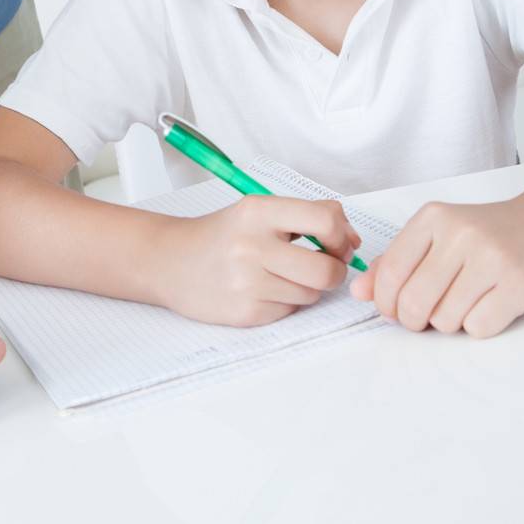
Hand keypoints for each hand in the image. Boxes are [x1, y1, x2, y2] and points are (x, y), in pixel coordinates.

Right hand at [158, 195, 362, 326]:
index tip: (337, 241)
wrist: (170, 262)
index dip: (341, 235)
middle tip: (322, 266)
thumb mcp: (258, 211)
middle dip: (334, 271)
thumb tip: (352, 238)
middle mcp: (251, 246)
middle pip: (326, 270)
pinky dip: (286, 302)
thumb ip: (307, 215)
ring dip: (307, 288)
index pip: (324, 220)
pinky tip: (263, 290)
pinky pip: (290, 311)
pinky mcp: (245, 312)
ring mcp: (247, 282)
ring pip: (311, 294)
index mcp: (257, 211)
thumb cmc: (222, 235)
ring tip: (281, 275)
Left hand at [349, 195, 523, 337]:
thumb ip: (397, 261)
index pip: (390, 272)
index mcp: (433, 217)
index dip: (385, 302)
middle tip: (426, 316)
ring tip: (465, 302)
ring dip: (449, 323)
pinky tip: (488, 306)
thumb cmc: (489, 233)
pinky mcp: (518, 284)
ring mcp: (490, 258)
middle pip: (413, 301)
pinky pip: (478, 328)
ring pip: (445, 320)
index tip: (393, 310)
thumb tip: (360, 291)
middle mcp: (460, 234)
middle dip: (414, 320)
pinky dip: (477, 327)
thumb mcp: (439, 235)